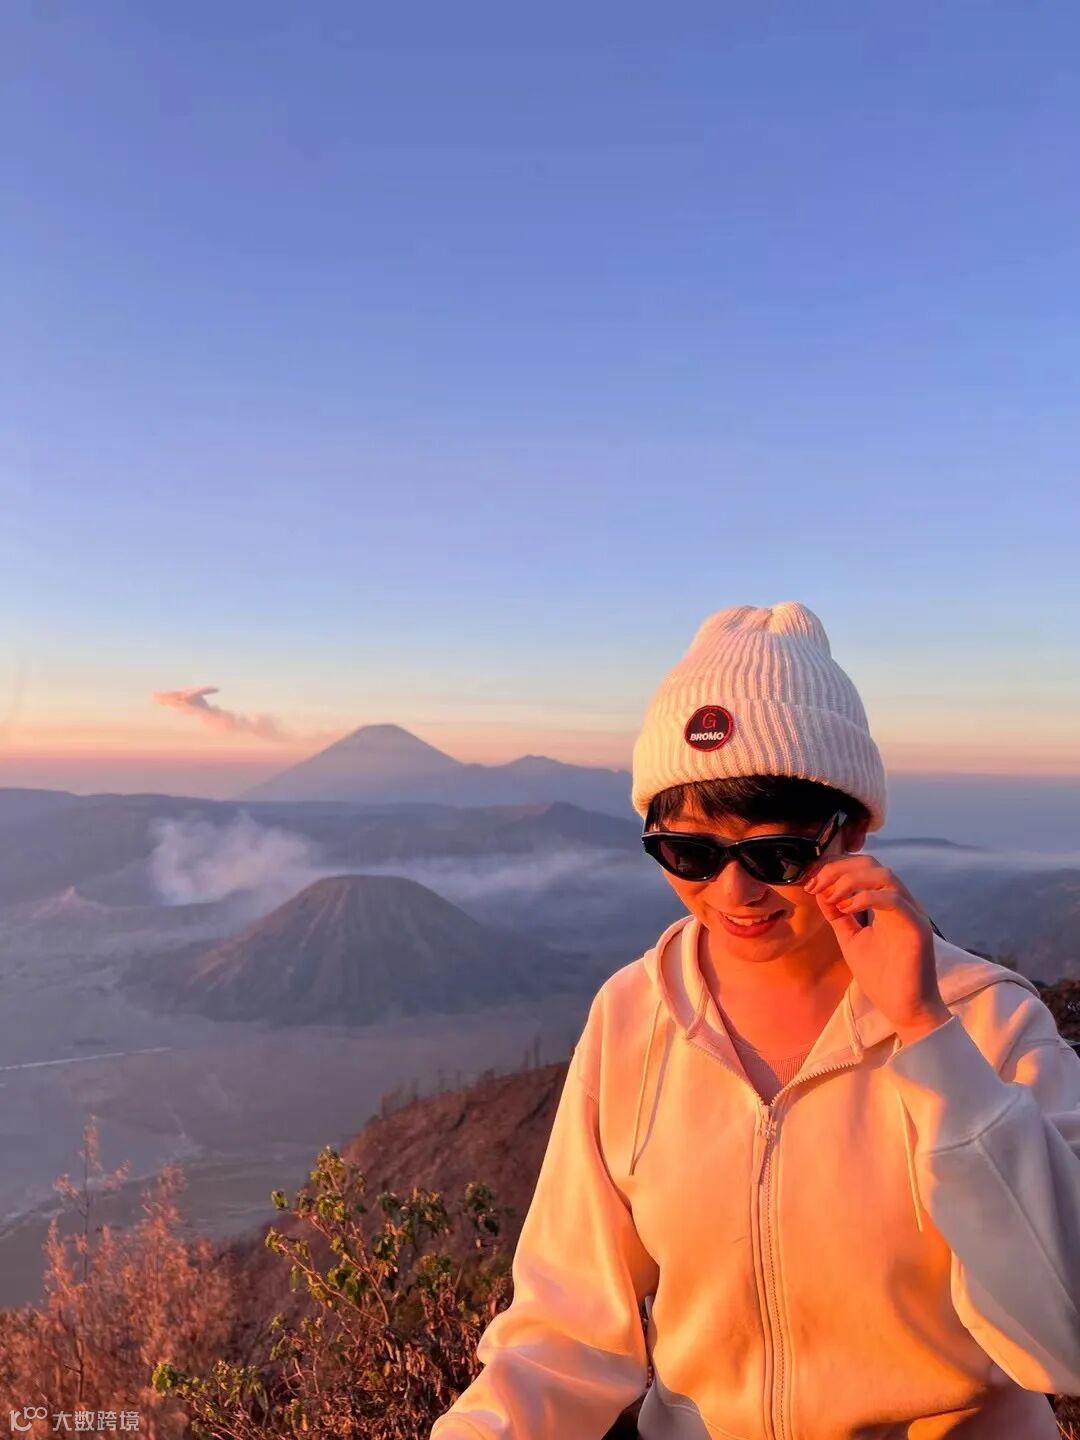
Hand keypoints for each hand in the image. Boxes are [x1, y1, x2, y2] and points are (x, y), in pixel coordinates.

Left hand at [804, 853, 949, 1037]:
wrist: (904, 1008)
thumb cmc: (882, 976)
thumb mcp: (850, 939)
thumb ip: (838, 915)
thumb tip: (821, 891)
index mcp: (887, 902)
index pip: (862, 867)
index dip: (834, 867)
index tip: (811, 881)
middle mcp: (902, 902)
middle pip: (872, 864)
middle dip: (838, 869)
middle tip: (816, 885)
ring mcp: (912, 913)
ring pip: (884, 875)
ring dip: (851, 880)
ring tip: (832, 897)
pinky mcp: (917, 928)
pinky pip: (894, 900)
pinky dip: (866, 898)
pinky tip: (846, 908)